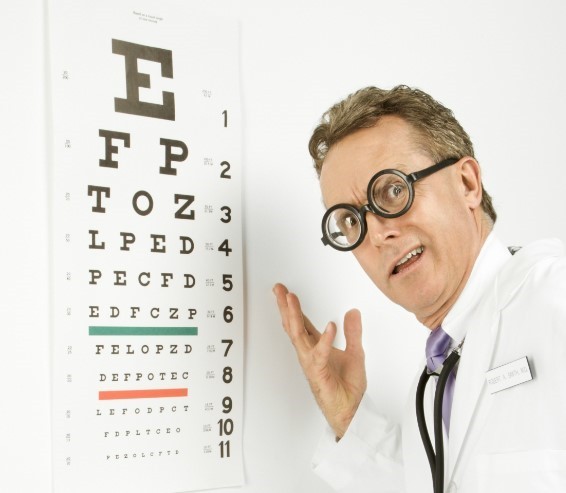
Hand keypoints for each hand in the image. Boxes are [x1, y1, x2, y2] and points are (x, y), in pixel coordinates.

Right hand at [273, 283, 366, 438]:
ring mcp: (312, 363)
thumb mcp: (356, 353)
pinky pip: (321, 355)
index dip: (293, 307)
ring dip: (295, 317)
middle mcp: (309, 354)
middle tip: (278, 289)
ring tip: (291, 299)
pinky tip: (330, 326)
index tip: (285, 292)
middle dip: (285, 307)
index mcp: (316, 348)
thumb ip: (353, 332)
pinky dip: (326, 340)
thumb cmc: (347, 388)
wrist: (351, 412)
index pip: (302, 323)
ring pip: (299, 336)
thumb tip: (353, 312)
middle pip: (294, 326)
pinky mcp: (319, 373)